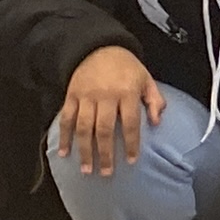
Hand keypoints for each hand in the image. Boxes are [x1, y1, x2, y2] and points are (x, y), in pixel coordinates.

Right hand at [58, 45, 161, 175]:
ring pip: (84, 127)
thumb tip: (156, 123)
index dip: (131, 143)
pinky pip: (66, 119)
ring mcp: (86, 96)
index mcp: (127, 92)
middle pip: (104, 129)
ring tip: (86, 169)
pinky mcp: (71, 96)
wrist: (97, 46)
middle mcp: (105, 95)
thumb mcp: (146, 79)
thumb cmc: (126, 66)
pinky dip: (64, 137)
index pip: (130, 123)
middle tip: (106, 173)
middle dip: (105, 153)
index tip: (131, 160)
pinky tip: (63, 153)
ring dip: (84, 150)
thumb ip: (154, 100)